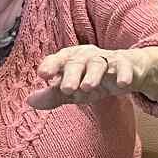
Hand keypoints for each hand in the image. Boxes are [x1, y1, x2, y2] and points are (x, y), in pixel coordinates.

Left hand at [27, 45, 157, 109]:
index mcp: (72, 59)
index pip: (58, 59)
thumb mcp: (73, 90)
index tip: (42, 74)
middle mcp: (87, 56)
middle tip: (66, 89)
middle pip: (77, 62)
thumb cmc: (94, 79)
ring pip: (98, 63)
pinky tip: (122, 84)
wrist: (128, 70)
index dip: (51, 65)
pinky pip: (124, 67)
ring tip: (87, 87)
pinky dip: (124, 74)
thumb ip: (53, 95)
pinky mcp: (125, 64)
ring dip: (92, 74)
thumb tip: (29, 100)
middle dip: (71, 74)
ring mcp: (107, 59)